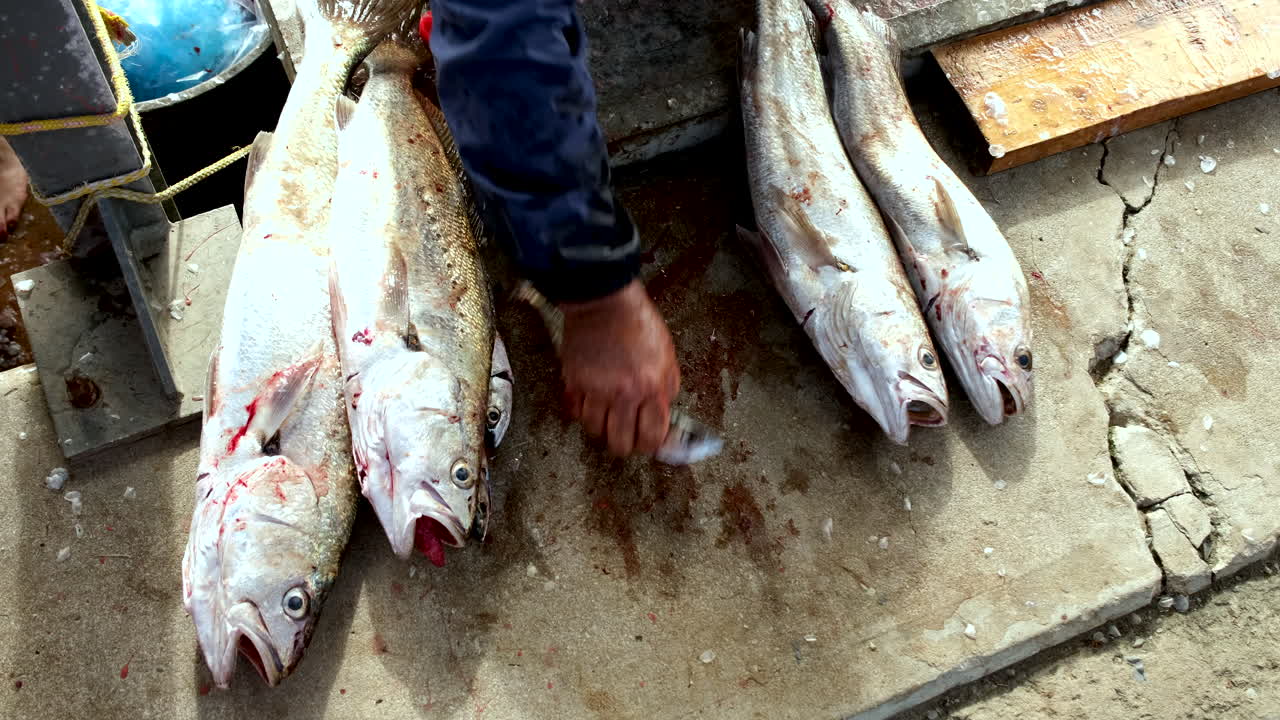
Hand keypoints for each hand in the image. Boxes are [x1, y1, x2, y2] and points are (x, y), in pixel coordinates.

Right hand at [560, 279, 679, 456]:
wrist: (604, 301)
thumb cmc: (639, 324)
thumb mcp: (667, 355)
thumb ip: (667, 388)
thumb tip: (664, 414)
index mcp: (651, 386)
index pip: (651, 436)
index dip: (650, 445)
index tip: (648, 441)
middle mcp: (623, 393)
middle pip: (620, 443)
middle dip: (626, 444)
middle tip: (626, 435)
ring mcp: (596, 389)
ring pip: (595, 431)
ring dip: (602, 428)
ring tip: (607, 418)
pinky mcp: (574, 381)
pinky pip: (575, 412)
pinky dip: (582, 413)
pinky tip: (590, 404)